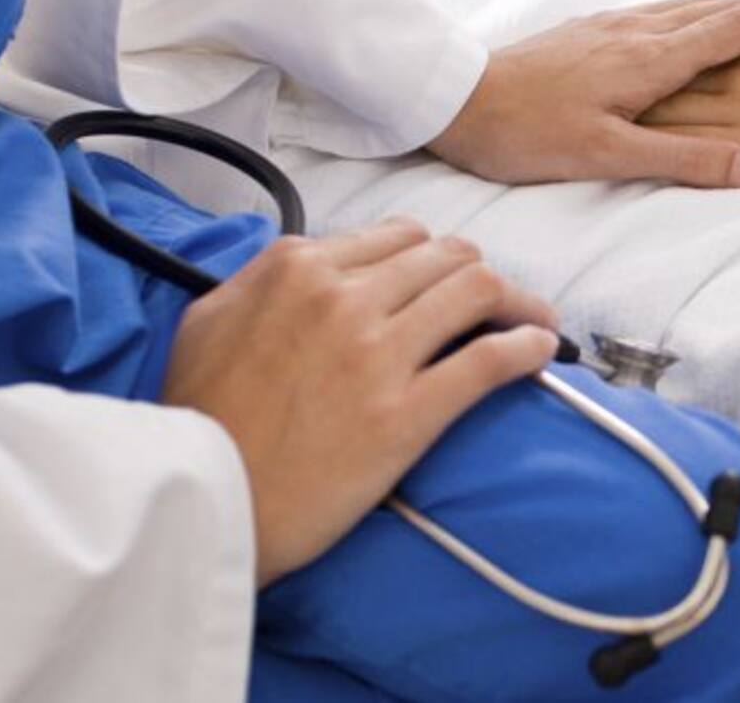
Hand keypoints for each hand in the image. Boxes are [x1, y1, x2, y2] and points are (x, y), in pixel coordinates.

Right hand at [161, 218, 558, 586]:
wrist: (203, 503)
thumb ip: (263, 277)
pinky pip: (487, 360)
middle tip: (495, 300)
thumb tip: (308, 262)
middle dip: (480, 273)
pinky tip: (540, 348)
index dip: (433, 256)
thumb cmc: (200, 417)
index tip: (447, 279)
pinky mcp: (405, 413)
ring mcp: (376, 353)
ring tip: (535, 318)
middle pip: (447, 256)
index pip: (399, 236)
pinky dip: (525, 346)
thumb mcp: (209, 319)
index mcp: (298, 268)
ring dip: (518, 301)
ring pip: (476, 291)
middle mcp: (342, 297)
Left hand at [428, 0, 739, 187]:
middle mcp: (636, 30)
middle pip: (722, 7)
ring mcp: (612, 25)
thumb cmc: (526, 132)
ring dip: (737, 16)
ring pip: (690, 6)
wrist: (460, 99)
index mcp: (650, 58)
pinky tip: (691, 43)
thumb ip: (679, 157)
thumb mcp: (605, 155)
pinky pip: (661, 14)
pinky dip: (698, 21)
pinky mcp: (590, 31)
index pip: (738, 28)